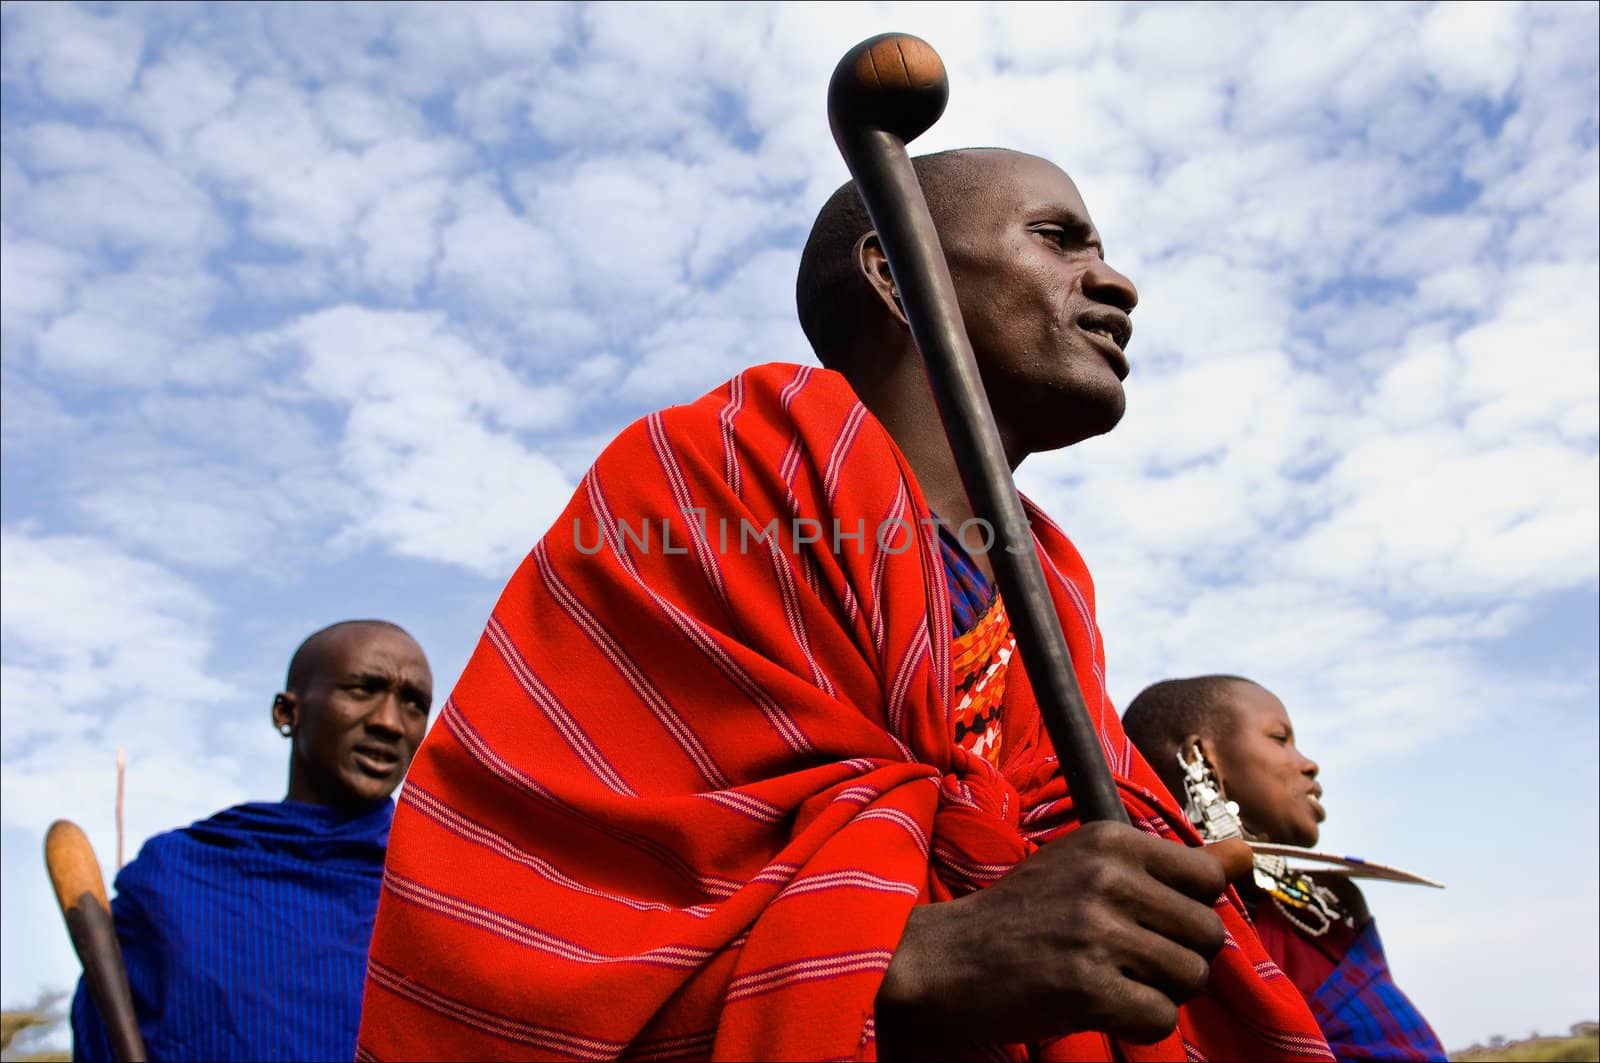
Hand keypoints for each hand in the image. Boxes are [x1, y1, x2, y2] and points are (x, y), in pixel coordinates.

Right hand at [876, 821, 1229, 1051]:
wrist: (945, 960)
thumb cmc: (1023, 915)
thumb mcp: (1091, 867)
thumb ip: (1172, 865)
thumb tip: (1247, 856)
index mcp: (1111, 840)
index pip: (1207, 881)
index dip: (1186, 912)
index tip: (1146, 923)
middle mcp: (1107, 878)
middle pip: (1208, 934)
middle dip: (1178, 958)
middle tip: (1126, 961)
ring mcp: (1095, 932)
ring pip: (1190, 978)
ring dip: (1158, 993)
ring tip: (1109, 981)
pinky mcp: (1085, 987)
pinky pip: (1160, 1019)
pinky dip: (1138, 1025)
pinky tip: (1099, 1008)